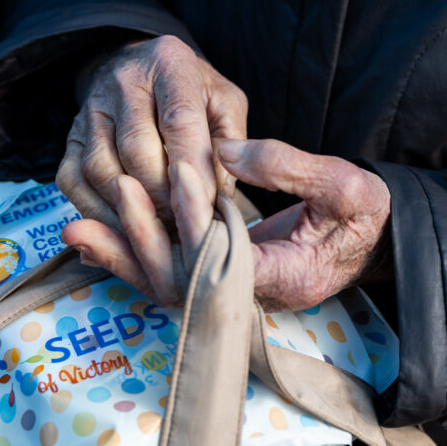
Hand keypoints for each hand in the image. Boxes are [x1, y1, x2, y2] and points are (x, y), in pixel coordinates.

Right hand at [56, 34, 247, 229]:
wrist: (140, 68)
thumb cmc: (192, 92)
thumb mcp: (224, 102)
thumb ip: (231, 142)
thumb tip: (218, 195)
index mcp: (170, 64)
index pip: (179, 121)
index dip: (192, 170)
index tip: (206, 205)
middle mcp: (123, 81)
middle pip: (137, 151)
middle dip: (163, 196)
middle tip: (184, 225)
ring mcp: (90, 110)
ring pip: (101, 169)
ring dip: (129, 208)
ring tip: (158, 230)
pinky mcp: (69, 137)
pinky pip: (72, 181)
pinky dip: (96, 211)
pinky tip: (123, 228)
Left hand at [63, 138, 391, 311]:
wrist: (368, 245)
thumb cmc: (363, 216)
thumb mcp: (346, 185)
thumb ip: (289, 166)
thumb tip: (227, 150)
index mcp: (286, 275)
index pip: (226, 257)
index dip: (196, 219)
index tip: (173, 176)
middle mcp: (252, 295)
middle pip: (180, 282)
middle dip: (138, 244)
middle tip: (104, 202)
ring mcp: (232, 293)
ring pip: (166, 285)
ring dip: (124, 255)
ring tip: (78, 224)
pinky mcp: (219, 281)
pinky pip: (168, 275)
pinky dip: (133, 256)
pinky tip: (100, 233)